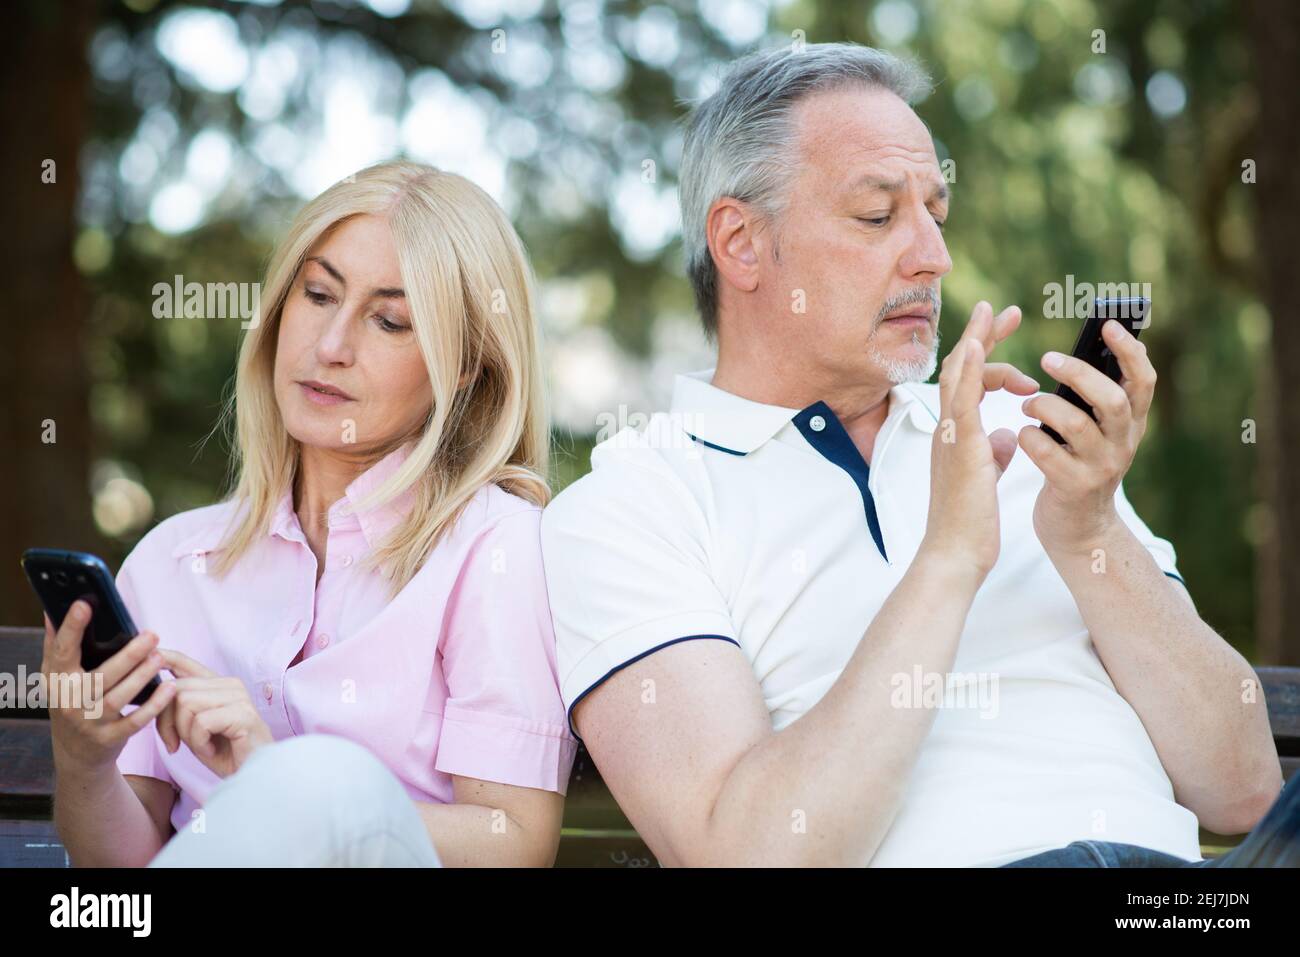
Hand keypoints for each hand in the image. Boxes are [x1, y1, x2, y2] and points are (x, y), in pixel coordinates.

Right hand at [41, 601, 176, 772]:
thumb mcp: (58, 676)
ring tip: (160, 657)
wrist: (75, 752)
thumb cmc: (71, 701)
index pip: (62, 651)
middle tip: (152, 635)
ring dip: (141, 677)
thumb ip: (57, 644)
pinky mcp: (109, 738)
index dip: (72, 628)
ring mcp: (89, 722)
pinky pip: (134, 722)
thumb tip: (53, 609)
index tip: (85, 603)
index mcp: (56, 680)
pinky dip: (153, 706)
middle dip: (127, 656)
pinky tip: (170, 687)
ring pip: (117, 698)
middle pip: (100, 677)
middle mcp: (69, 702)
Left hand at [156, 649, 273, 778]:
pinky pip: (201, 722)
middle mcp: (230, 685)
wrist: (252, 775)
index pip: (185, 663)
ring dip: (186, 733)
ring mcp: (239, 697)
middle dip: (165, 721)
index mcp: (218, 685)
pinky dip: (199, 742)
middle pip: (176, 689)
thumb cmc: (223, 753)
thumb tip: (155, 692)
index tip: (149, 653)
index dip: (165, 657)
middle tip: (176, 744)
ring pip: (185, 703)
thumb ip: (179, 708)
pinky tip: (212, 751)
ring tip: (202, 746)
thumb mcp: (194, 728)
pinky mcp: (243, 714)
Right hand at [921, 301, 1038, 577]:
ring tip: (993, 312)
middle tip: (1000, 308)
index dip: (985, 353)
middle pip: (959, 368)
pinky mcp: (959, 445)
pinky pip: (960, 398)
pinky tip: (977, 345)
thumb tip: (1008, 436)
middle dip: (980, 334)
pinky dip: (967, 368)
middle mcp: (948, 428)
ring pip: (956, 375)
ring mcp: (950, 434)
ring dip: (975, 339)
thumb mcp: (986, 475)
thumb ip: (994, 450)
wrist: (956, 551)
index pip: (968, 382)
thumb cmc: (969, 521)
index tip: (1002, 329)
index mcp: (956, 433)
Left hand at [1018, 319, 1155, 551]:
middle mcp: (1123, 443)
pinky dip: (1030, 438)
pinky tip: (1022, 435)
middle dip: (1078, 373)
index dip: (1129, 351)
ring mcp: (1102, 468)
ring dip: (1045, 406)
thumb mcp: (1097, 432)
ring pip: (1078, 425)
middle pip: (1110, 399)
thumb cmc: (1079, 465)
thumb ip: (1093, 400)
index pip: (1143, 381)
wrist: (1080, 528)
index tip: (1107, 325)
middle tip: (1047, 357)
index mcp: (1131, 423)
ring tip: (1027, 405)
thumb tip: (1081, 352)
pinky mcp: (1075, 488)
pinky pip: (1049, 455)